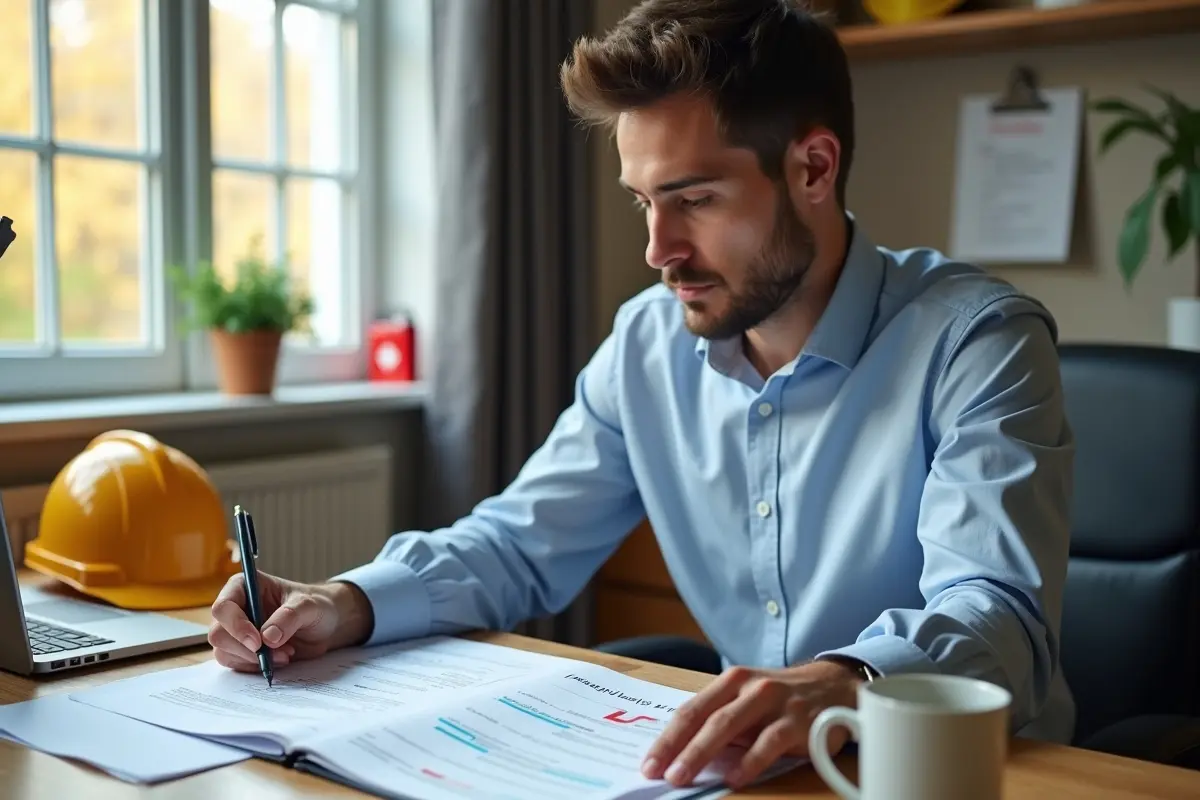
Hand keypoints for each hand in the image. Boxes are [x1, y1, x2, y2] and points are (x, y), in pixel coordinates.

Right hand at [208, 571, 371, 671]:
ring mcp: (236, 631)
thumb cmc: (315, 606)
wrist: (324, 626)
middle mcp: (235, 608)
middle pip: (218, 633)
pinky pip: (235, 664)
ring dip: (253, 659)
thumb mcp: (309, 606)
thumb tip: (267, 637)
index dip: (236, 625)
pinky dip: (255, 666)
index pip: (224, 607)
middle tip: (275, 653)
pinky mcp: (241, 650)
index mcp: (244, 586)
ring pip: (224, 651)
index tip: (257, 642)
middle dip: (245, 648)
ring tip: (286, 654)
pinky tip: (279, 660)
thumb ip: (289, 616)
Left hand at [641, 659, 862, 788]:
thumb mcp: (748, 700)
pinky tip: (734, 777)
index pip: (691, 710)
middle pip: (705, 718)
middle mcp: (750, 687)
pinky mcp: (798, 721)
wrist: (835, 686)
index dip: (667, 737)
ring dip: (701, 753)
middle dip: (677, 747)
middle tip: (658, 772)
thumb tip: (682, 752)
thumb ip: (721, 720)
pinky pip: (768, 743)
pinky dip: (749, 761)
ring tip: (683, 775)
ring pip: (730, 726)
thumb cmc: (782, 699)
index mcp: (731, 681)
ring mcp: (774, 702)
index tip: (649, 762)